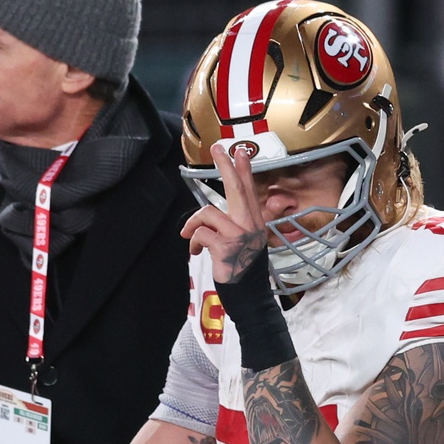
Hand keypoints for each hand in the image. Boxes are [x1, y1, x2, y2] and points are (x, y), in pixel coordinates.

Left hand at [180, 142, 265, 282]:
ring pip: (209, 213)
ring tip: (189, 236)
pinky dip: (193, 241)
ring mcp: (240, 235)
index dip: (244, 169)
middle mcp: (250, 225)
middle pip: (236, 189)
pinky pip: (201, 233)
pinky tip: (195, 251)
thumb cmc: (244, 268)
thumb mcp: (250, 242)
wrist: (250, 295)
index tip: (240, 150)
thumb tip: (233, 211)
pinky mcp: (226, 248)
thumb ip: (245, 224)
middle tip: (217, 147)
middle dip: (225, 166)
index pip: (249, 190)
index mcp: (255, 222)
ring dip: (193, 224)